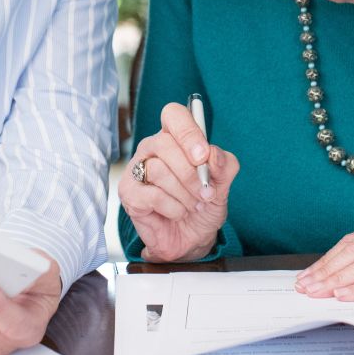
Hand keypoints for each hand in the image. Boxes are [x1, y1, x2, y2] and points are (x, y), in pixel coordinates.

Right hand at [118, 102, 239, 261]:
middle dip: (191, 173)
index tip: (202, 156)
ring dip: (184, 193)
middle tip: (206, 193)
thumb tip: (213, 154)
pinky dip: (172, 207)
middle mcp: (152, 148)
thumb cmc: (203, 204)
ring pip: (158, 169)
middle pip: (164, 143)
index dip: (188, 132)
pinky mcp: (129, 193)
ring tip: (193, 205)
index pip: (173, 115)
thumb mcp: (223, 184)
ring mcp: (137, 169)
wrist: (192, 239)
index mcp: (174, 137)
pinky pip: (151, 194)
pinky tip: (177, 213)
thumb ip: (224, 165)